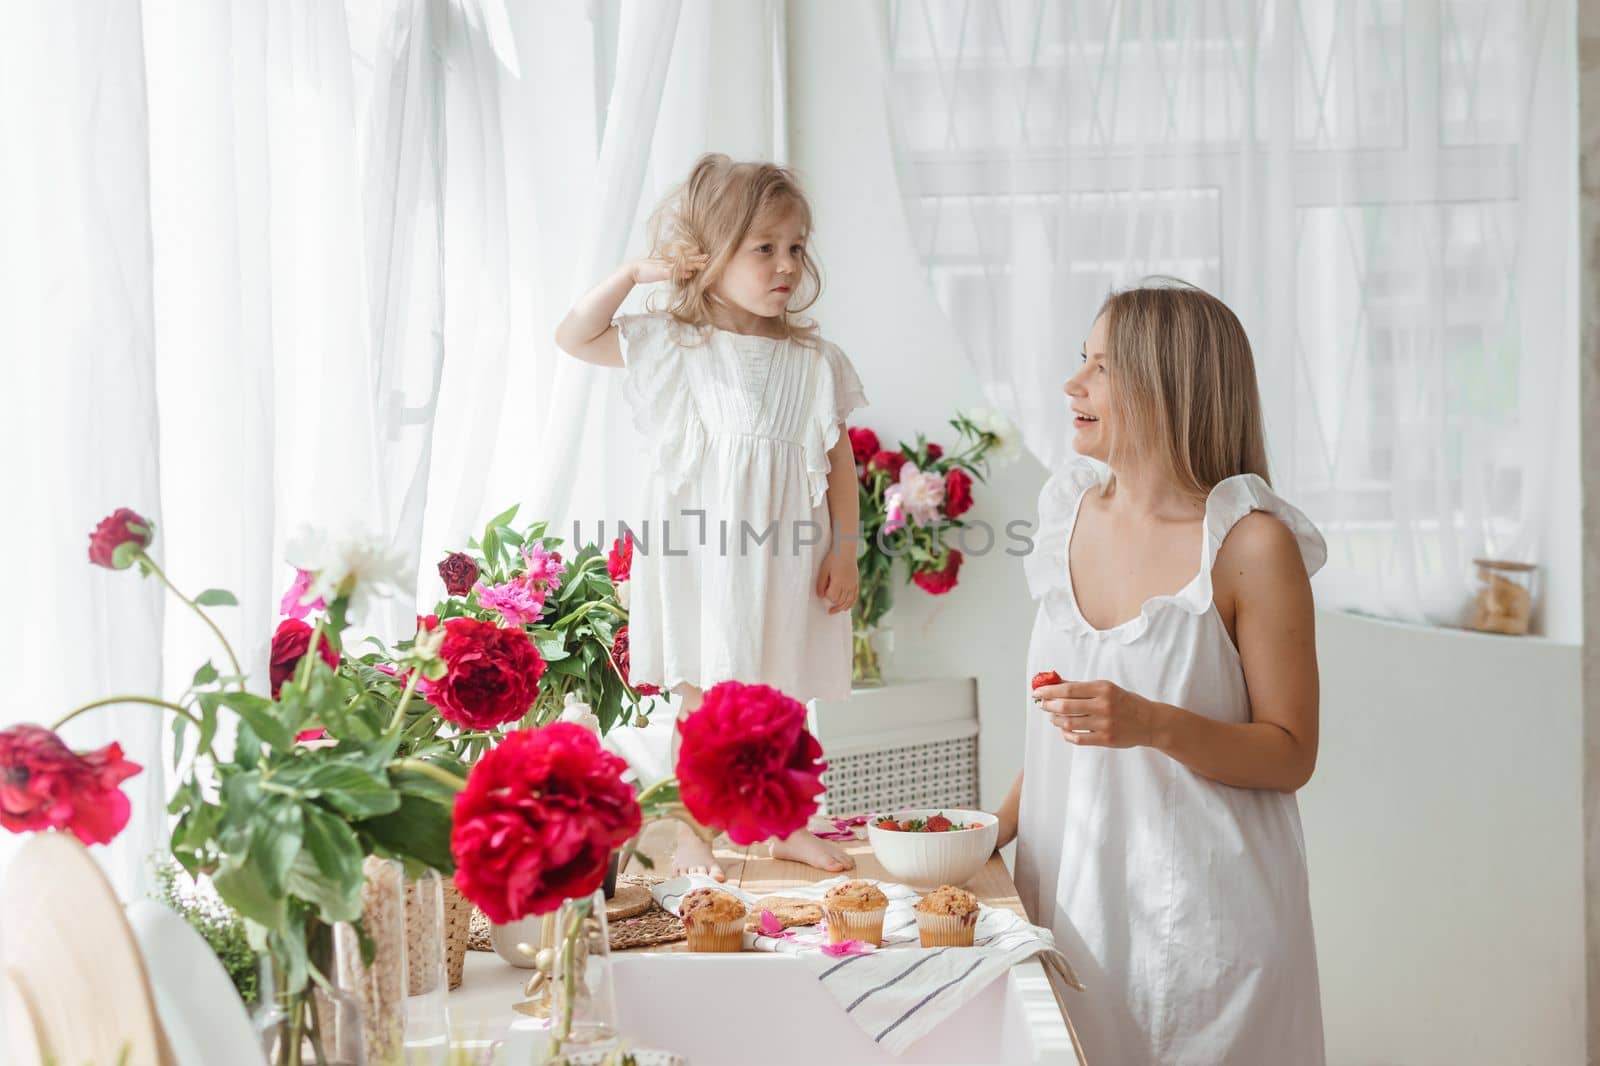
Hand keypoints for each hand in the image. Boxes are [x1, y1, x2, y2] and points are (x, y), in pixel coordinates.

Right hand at [632, 252, 707, 284]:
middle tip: (708, 257)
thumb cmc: (644, 271)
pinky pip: (674, 273)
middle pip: (685, 259)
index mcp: (667, 260)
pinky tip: (690, 274)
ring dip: (693, 265)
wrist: (632, 271)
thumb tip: (680, 271)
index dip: (692, 253)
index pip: (682, 255)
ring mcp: (665, 267)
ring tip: (703, 266)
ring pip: (682, 265)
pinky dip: (682, 273)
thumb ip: (668, 269)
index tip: (701, 251)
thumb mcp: (658, 269)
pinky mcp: (661, 273)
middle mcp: (667, 261)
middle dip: (697, 258)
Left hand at [815, 552, 858, 614]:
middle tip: (828, 609)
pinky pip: (854, 597)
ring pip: (847, 601)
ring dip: (840, 608)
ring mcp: (853, 585)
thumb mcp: (823, 570)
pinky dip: (850, 604)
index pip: (832, 596)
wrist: (845, 551)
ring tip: (833, 611)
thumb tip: (820, 596)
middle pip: (840, 600)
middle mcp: (847, 585)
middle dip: (833, 603)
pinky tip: (846, 609)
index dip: (827, 597)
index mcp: (838, 582)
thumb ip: (821, 584)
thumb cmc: (833, 559)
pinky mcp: (856, 583)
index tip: (824, 593)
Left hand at [1032, 679, 1158, 747]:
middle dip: (1049, 705)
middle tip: (1043, 705)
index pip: (1069, 689)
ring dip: (1056, 720)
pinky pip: (1078, 739)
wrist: (1150, 722)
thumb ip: (1081, 687)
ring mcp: (1104, 724)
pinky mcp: (1106, 739)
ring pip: (1069, 723)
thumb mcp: (1106, 688)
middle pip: (1066, 706)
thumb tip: (1055, 682)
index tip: (1038, 692)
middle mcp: (1103, 705)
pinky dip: (1067, 735)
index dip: (1050, 691)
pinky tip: (1065, 731)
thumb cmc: (1125, 702)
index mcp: (1103, 689)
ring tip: (1054, 718)